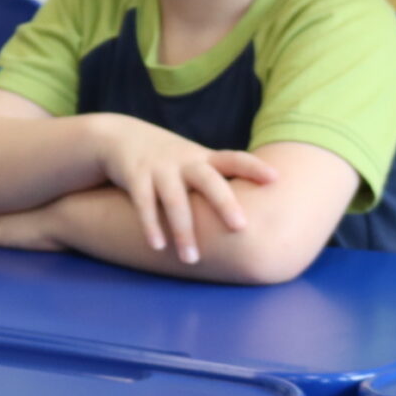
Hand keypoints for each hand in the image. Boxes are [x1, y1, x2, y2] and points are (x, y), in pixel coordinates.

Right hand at [95, 116, 277, 264]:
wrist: (118, 136)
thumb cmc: (168, 160)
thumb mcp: (194, 163)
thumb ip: (218, 182)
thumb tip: (253, 212)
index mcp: (204, 159)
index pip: (234, 159)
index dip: (255, 168)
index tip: (276, 178)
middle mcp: (185, 162)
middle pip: (209, 181)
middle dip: (225, 203)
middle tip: (241, 227)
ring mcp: (160, 168)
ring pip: (175, 201)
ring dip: (184, 231)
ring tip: (192, 259)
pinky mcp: (135, 176)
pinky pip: (144, 203)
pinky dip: (151, 225)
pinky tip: (158, 246)